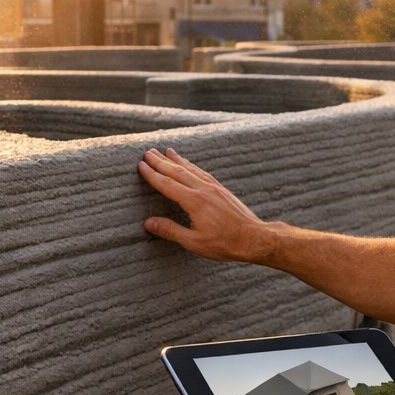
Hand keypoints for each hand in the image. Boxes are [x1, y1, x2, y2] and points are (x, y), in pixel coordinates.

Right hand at [137, 147, 275, 263]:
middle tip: (148, 152)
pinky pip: (203, 172)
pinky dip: (192, 165)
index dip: (152, 174)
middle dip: (161, 161)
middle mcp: (203, 190)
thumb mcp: (194, 242)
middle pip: (177, 171)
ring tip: (166, 151)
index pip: (167, 184)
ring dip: (176, 160)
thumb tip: (148, 222)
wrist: (253, 238)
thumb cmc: (224, 243)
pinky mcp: (221, 189)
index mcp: (194, 201)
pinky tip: (189, 164)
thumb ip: (171, 230)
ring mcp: (214, 188)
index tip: (141, 165)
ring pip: (191, 169)